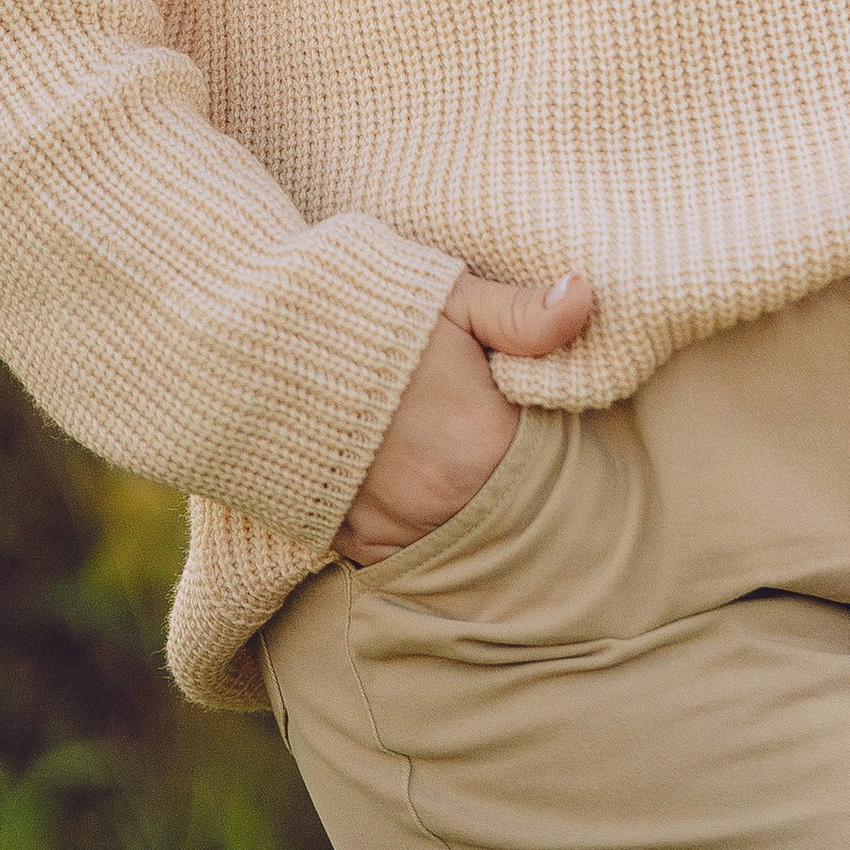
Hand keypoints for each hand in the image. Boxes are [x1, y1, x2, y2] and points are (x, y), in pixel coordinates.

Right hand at [334, 264, 595, 565]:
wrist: (263, 336)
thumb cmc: (371, 309)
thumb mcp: (453, 297)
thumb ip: (524, 313)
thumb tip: (585, 296)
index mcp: (481, 448)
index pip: (544, 472)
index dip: (538, 445)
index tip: (521, 420)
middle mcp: (439, 505)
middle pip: (497, 514)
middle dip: (497, 484)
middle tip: (478, 442)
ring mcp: (387, 529)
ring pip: (447, 541)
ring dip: (451, 512)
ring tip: (439, 461)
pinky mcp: (342, 539)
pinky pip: (392, 553)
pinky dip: (403, 528)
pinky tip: (401, 486)